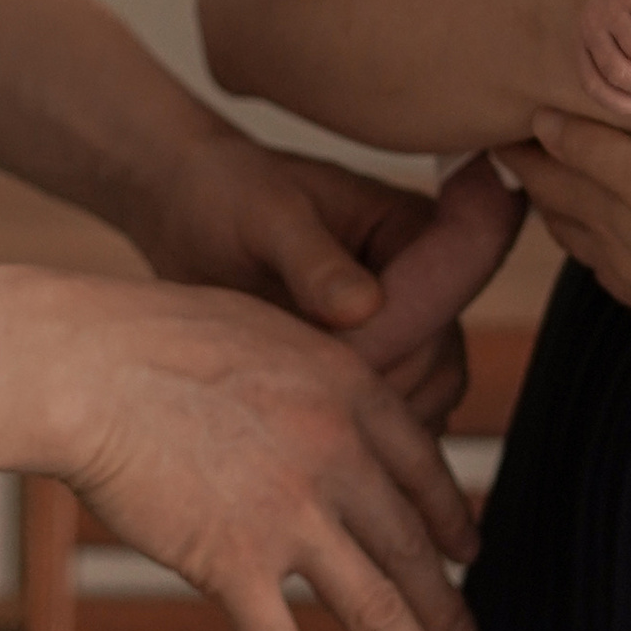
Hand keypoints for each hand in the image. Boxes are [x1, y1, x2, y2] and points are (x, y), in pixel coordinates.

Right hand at [53, 278, 492, 630]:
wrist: (81, 364)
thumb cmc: (144, 336)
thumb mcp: (255, 328)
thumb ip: (300, 375)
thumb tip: (307, 399)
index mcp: (348, 390)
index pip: (419, 468)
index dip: (450, 514)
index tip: (469, 550)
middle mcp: (337, 454)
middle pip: (411, 546)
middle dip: (447, 605)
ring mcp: (290, 513)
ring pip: (379, 611)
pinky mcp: (233, 562)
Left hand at [121, 129, 488, 424]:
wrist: (193, 220)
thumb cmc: (228, 198)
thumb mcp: (262, 215)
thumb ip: (312, 258)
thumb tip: (364, 308)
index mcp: (416, 226)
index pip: (436, 297)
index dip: (386, 338)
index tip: (318, 357)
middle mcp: (430, 283)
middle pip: (437, 361)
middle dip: (370, 386)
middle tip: (292, 393)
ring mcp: (416, 332)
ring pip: (427, 398)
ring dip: (368, 418)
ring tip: (294, 410)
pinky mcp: (389, 370)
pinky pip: (400, 419)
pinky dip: (361, 432)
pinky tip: (305, 429)